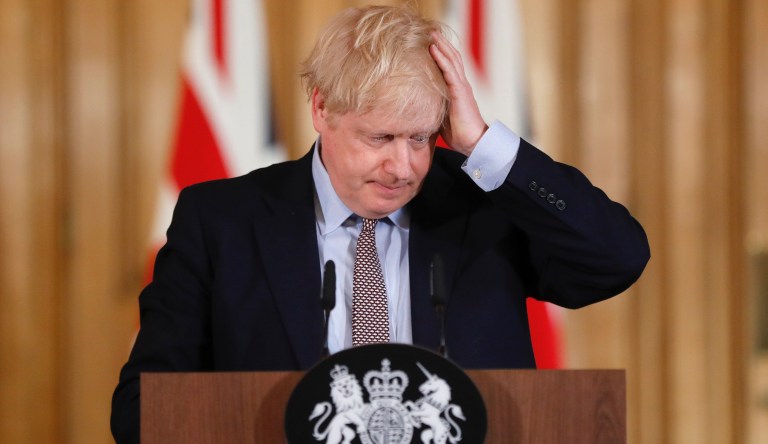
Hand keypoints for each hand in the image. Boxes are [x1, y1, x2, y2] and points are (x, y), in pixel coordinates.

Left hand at [429, 31, 487, 155]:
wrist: (473, 142)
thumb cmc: (459, 133)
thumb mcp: (441, 117)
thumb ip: (433, 107)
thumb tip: (417, 108)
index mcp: (457, 90)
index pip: (450, 67)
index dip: (443, 54)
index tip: (432, 43)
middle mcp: (460, 85)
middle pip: (452, 58)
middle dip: (442, 44)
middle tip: (432, 31)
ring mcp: (461, 87)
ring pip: (452, 60)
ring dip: (441, 45)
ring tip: (432, 33)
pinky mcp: (460, 93)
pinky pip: (450, 72)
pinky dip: (441, 59)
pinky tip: (433, 49)